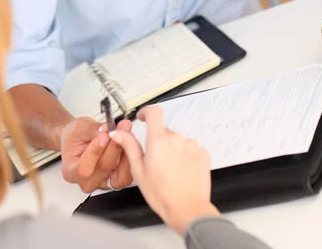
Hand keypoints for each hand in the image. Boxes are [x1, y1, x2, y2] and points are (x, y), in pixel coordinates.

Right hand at [61, 117, 132, 192]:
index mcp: (71, 172)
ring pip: (119, 175)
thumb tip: (107, 129)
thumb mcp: (79, 128)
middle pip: (104, 168)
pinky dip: (131, 159)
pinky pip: (127, 174)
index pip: (84, 168)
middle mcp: (87, 182)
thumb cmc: (75, 137)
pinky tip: (131, 143)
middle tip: (122, 128)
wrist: (79, 140)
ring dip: (126, 154)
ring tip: (128, 134)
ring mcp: (103, 183)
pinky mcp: (115, 179)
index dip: (96, 152)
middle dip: (115, 145)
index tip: (104, 135)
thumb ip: (92, 130)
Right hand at [110, 106, 218, 234]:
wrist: (188, 209)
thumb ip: (129, 146)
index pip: (154, 112)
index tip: (143, 117)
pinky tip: (181, 172)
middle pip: (164, 131)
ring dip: (172, 150)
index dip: (146, 112)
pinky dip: (185, 156)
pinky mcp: (203, 152)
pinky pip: (190, 148)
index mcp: (159, 141)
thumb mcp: (139, 171)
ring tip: (170, 171)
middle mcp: (176, 138)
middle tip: (156, 162)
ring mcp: (191, 145)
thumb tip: (118, 133)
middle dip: (158, 142)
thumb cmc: (162, 194)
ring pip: (177, 141)